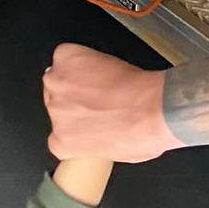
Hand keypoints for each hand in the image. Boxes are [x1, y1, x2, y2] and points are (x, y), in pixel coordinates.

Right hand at [44, 43, 175, 163]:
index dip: (73, 126)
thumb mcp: (117, 153)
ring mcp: (57, 82)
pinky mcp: (64, 58)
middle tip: (98, 99)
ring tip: (102, 81)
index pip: (58, 134)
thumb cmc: (143, 133)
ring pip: (58, 76)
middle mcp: (54, 110)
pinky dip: (80, 57)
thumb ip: (93, 142)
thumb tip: (96, 133)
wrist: (154, 107)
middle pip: (55, 101)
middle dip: (74, 99)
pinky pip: (65, 54)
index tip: (85, 122)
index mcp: (63, 140)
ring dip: (74, 77)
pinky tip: (100, 66)